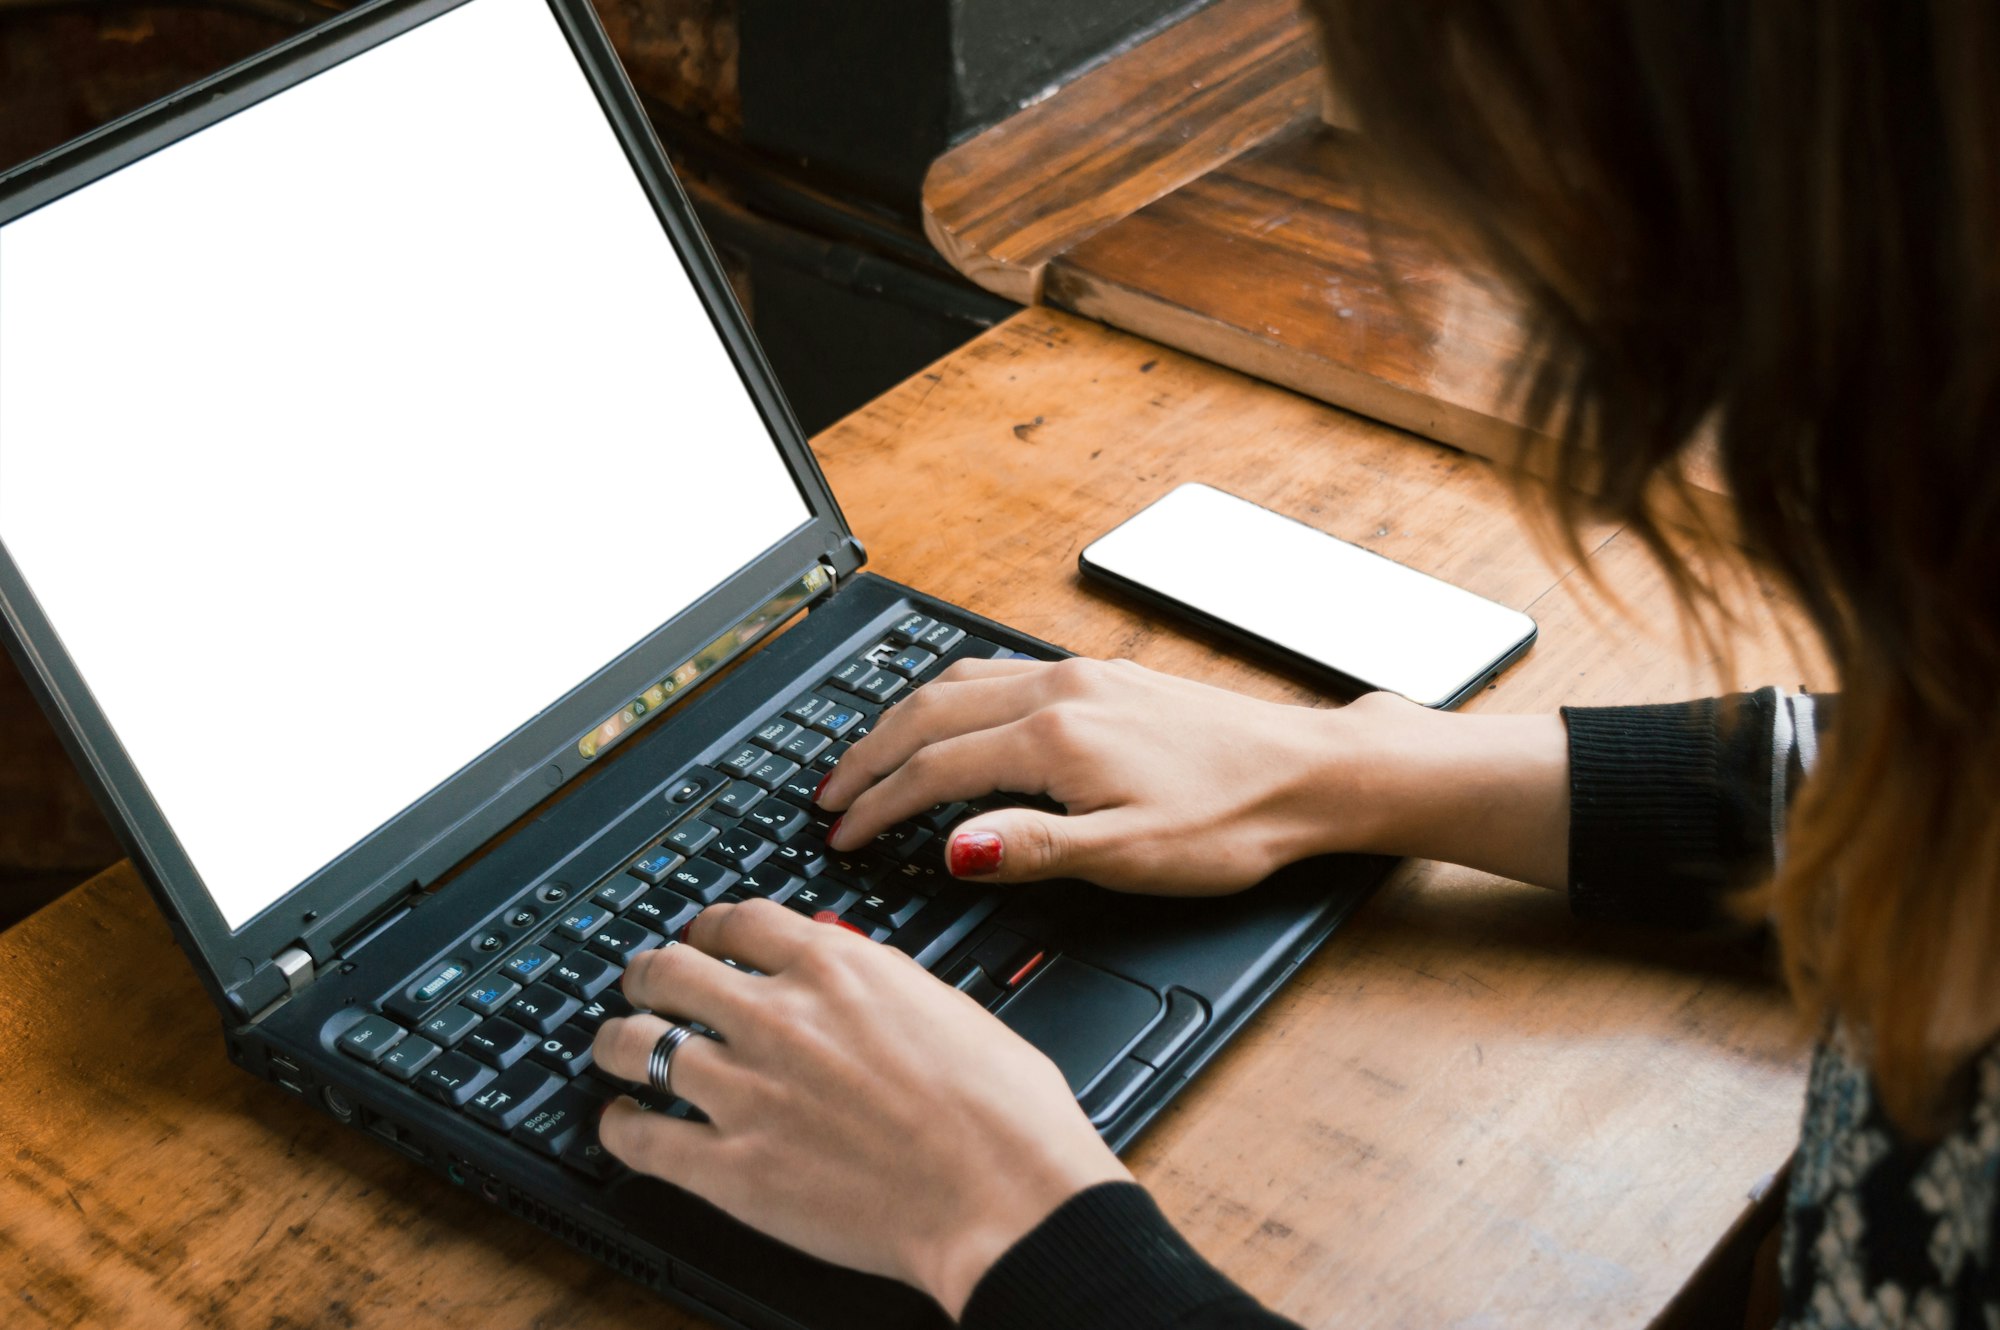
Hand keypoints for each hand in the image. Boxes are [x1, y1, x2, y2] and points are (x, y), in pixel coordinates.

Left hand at [591, 900, 1128, 1317]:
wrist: (1004, 1196)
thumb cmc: (1003, 1111)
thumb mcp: (947, 1004)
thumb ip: (881, 981)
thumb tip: (854, 970)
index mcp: (836, 969)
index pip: (738, 921)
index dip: (709, 927)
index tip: (705, 938)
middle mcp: (778, 1017)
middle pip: (671, 970)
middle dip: (649, 974)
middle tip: (645, 983)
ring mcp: (745, 1092)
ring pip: (636, 1045)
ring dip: (615, 1042)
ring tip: (612, 1047)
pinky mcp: (731, 1170)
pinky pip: (641, 1137)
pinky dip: (619, 1128)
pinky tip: (621, 1125)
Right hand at [818, 656, 1573, 892]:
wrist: (1308, 772)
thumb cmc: (1231, 821)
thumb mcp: (1129, 856)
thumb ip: (1032, 848)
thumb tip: (949, 846)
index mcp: (1054, 737)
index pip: (933, 770)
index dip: (877, 807)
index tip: (841, 836)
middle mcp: (1058, 691)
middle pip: (928, 711)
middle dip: (868, 755)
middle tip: (827, 796)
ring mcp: (1080, 676)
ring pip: (958, 682)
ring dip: (901, 721)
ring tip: (866, 759)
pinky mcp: (1102, 676)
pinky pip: (995, 674)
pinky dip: (946, 698)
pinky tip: (947, 719)